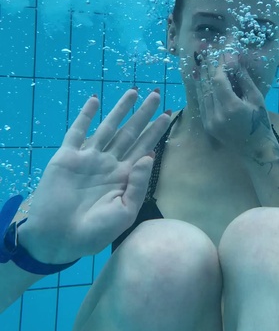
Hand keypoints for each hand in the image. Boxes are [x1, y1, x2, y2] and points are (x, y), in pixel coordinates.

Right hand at [18, 89, 170, 264]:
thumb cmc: (94, 232)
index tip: (169, 115)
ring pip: (108, 127)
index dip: (156, 132)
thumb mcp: (125, 212)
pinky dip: (85, 115)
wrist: (58, 239)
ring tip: (133, 91)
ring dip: (120, 109)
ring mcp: (88, 158)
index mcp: (124, 177)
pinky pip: (77, 131)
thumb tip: (150, 156)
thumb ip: (138, 184)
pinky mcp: (67, 156)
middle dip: (143, 114)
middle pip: (130, 133)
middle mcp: (109, 163)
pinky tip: (95, 100)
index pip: (144, 148)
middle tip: (157, 95)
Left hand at [194, 50, 272, 154]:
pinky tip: (201, 81)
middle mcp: (217, 114)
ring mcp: (210, 121)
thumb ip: (243, 79)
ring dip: (202, 78)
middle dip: (208, 69)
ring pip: (202, 94)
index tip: (220, 55)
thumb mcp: (256, 98)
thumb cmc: (260, 122)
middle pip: (208, 85)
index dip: (218, 66)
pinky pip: (202, 104)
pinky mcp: (207, 126)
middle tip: (207, 55)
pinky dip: (201, 91)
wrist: (255, 149)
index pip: (219, 80)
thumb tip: (234, 60)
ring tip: (202, 64)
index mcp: (231, 107)